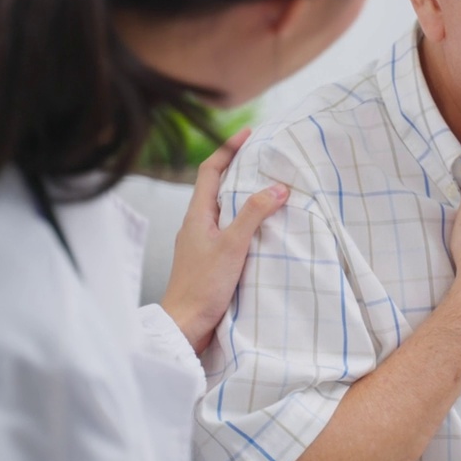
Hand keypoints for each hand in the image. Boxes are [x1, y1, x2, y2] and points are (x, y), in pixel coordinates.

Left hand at [159, 128, 287, 354]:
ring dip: (243, 196)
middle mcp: (196, 225)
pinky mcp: (210, 260)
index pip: (209, 170)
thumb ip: (253, 215)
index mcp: (196, 215)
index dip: (228, 149)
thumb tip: (277, 187)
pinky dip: (245, 221)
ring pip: (223, 209)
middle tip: (264, 157)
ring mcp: (201, 243)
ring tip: (269, 188)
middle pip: (216, 187)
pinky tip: (262, 229)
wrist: (184, 326)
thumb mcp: (232, 246)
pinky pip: (228, 230)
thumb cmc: (202, 286)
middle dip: (238, 168)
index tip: (248, 134)